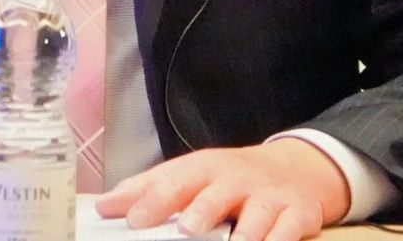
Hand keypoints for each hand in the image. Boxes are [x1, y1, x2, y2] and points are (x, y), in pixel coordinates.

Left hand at [94, 140, 349, 240]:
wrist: (296, 169)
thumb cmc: (229, 178)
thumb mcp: (191, 174)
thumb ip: (148, 190)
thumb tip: (105, 206)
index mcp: (204, 170)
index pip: (175, 182)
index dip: (154, 200)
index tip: (133, 219)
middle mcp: (236, 181)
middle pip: (217, 194)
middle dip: (203, 210)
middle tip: (188, 229)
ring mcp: (268, 198)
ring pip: (258, 216)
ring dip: (246, 233)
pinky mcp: (297, 215)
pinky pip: (290, 230)